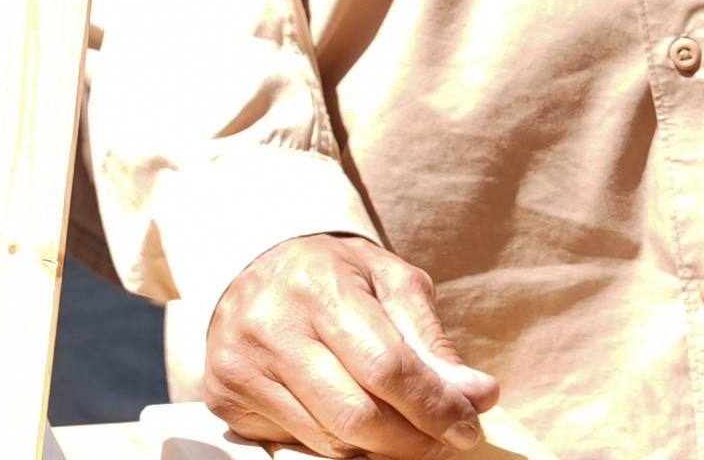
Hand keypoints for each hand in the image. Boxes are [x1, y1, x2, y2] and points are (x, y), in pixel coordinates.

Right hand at [201, 233, 496, 459]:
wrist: (252, 263)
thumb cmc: (332, 272)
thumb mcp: (389, 281)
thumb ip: (431, 341)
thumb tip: (478, 396)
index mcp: (316, 285)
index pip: (386, 367)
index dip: (434, 407)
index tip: (467, 427)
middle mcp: (270, 327)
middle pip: (357, 416)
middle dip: (413, 440)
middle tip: (446, 441)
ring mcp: (241, 367)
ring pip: (329, 441)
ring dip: (381, 449)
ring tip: (410, 433)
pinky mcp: (225, 400)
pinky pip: (297, 445)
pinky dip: (339, 445)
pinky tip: (360, 429)